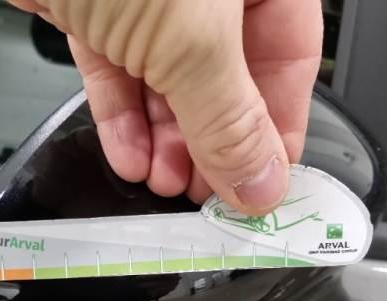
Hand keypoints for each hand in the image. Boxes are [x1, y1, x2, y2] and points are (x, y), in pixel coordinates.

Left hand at [8, 0, 322, 214]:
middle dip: (213, 144)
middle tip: (207, 195)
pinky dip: (121, 116)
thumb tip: (260, 179)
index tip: (263, 186)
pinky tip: (128, 156)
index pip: (289, 61)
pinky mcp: (97, 8)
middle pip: (226, 79)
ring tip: (164, 184)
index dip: (278, 130)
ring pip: (170, 81)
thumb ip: (229, 119)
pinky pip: (117, 71)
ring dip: (167, 140)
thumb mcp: (192, 40)